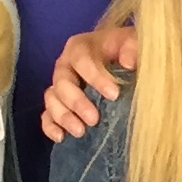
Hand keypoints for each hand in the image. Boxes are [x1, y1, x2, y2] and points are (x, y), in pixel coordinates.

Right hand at [37, 24, 139, 144]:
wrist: (124, 62)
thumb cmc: (128, 52)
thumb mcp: (134, 43)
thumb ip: (132, 48)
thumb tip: (128, 62)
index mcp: (80, 48)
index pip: (81, 60)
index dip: (94, 77)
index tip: (113, 94)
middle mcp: (66, 66)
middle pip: (62, 82)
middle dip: (76, 102)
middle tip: (94, 119)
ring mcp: (60, 86)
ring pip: (52, 99)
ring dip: (63, 116)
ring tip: (80, 131)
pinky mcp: (59, 105)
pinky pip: (47, 115)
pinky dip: (51, 126)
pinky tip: (61, 137)